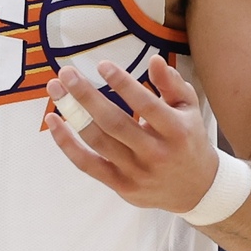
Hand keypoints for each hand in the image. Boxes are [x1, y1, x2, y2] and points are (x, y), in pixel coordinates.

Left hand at [44, 56, 217, 213]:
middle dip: (86, 96)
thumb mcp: (189, 108)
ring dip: (72, 114)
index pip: (146, 104)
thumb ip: (171, 84)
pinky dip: (67, 144)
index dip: (123, 84)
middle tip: (66, 73)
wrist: (196, 190)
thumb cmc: (188, 139)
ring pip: (98, 142)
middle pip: (114, 123)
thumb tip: (154, 60)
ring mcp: (137, 172)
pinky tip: (54, 121)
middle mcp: (156, 153)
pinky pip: (87, 164)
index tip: (102, 65)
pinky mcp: (121, 185)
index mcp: (176, 131)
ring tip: (55, 89)